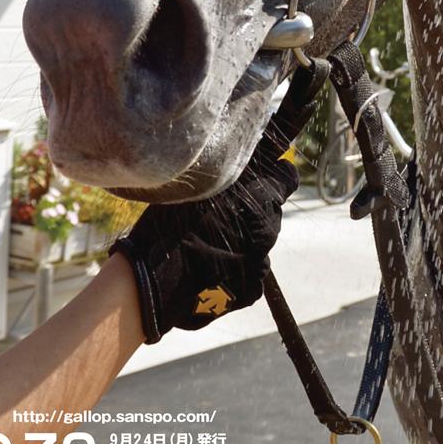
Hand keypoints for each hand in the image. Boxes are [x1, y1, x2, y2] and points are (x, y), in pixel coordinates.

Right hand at [112, 85, 303, 343]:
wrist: (156, 280)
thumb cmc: (172, 224)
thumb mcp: (200, 183)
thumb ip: (230, 170)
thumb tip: (248, 152)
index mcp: (261, 198)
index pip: (286, 177)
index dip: (273, 173)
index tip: (257, 175)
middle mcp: (269, 230)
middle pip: (270, 211)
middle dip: (253, 208)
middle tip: (219, 212)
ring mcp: (261, 262)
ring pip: (259, 242)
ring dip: (243, 239)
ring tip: (208, 243)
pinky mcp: (251, 290)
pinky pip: (248, 272)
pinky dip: (235, 268)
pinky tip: (208, 267)